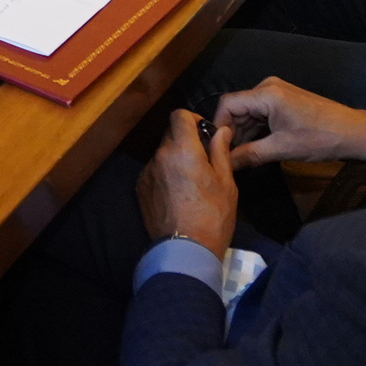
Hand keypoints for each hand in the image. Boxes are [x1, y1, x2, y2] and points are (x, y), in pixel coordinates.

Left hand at [136, 117, 239, 257]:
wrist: (186, 249)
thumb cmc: (213, 215)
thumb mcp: (226, 182)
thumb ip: (220, 152)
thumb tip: (221, 131)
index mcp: (182, 150)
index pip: (179, 115)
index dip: (193, 119)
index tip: (205, 134)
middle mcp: (160, 156)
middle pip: (170, 134)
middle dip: (186, 141)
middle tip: (202, 161)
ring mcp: (147, 172)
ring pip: (162, 154)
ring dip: (174, 159)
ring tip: (190, 183)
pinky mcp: (140, 188)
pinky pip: (154, 171)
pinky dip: (164, 175)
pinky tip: (177, 194)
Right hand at [211, 79, 365, 169]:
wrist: (354, 132)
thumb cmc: (320, 138)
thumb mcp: (281, 149)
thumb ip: (249, 154)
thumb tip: (226, 164)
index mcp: (266, 94)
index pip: (227, 104)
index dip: (219, 126)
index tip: (219, 148)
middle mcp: (268, 87)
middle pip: (237, 108)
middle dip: (233, 132)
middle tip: (231, 157)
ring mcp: (277, 93)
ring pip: (248, 112)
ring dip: (245, 133)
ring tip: (244, 156)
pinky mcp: (284, 100)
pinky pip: (261, 113)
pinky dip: (257, 129)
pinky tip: (257, 147)